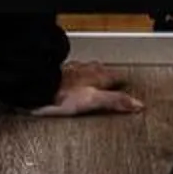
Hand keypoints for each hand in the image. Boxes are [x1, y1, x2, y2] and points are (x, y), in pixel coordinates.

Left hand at [24, 61, 142, 117]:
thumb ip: (115, 101)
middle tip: (114, 77)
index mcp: (96, 77)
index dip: (122, 80)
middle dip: (108, 74)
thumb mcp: (93, 101)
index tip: (128, 83)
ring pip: (85, 69)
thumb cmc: (61, 95)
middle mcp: (84, 71)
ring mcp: (69, 71)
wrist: (35, 88)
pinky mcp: (56, 75)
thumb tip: (136, 104)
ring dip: (91, 72)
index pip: (115, 76)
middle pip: (100, 70)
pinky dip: (74, 74)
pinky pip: (70, 72)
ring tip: (95, 75)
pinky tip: (70, 79)